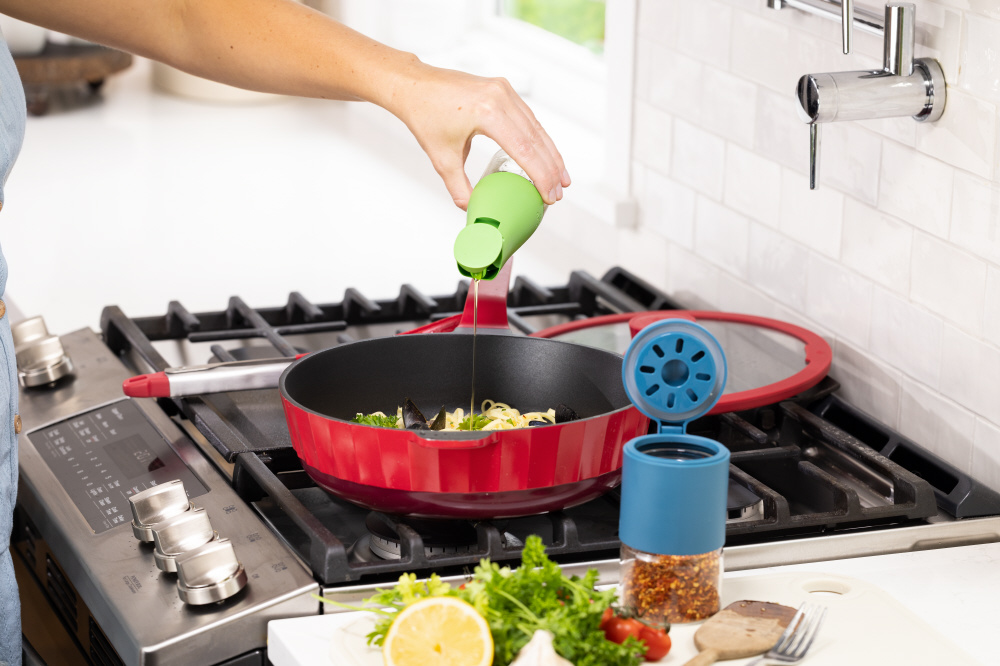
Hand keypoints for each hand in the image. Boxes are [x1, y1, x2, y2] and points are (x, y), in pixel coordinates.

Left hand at [386, 59, 570, 209]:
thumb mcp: (441, 158)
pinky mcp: (503, 89)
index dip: (540, 175)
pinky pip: (528, 117)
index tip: (549, 195)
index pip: (524, 149)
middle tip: (559, 192)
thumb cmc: (425, 116)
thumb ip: (458, 187)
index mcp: (486, 112)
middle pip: (536, 139)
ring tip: (560, 178)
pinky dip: (539, 139)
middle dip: (551, 169)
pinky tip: (546, 155)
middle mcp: (500, 97)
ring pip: (536, 127)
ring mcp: (504, 90)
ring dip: (550, 154)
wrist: (414, 85)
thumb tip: (472, 209)